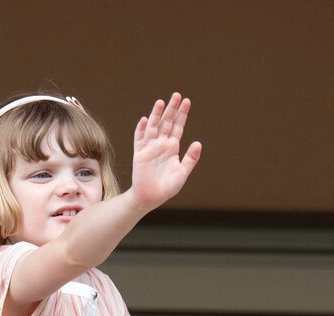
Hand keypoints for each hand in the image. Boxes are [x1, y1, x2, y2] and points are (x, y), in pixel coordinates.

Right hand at [129, 92, 201, 209]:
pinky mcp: (139, 154)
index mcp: (172, 148)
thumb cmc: (167, 187)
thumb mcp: (183, 173)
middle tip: (176, 95)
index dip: (182, 114)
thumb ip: (190, 158)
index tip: (187, 101)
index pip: (178, 126)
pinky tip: (144, 120)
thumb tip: (198, 143)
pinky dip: (141, 129)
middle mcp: (161, 145)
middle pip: (166, 122)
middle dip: (171, 109)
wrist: (150, 197)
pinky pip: (139, 139)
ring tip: (161, 102)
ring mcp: (149, 148)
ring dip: (156, 115)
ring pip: (153, 127)